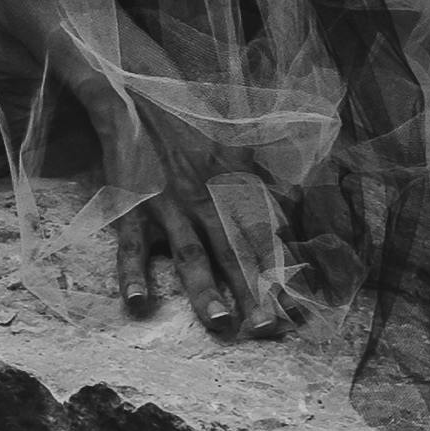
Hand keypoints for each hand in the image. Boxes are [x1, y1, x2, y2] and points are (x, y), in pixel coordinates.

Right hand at [99, 113, 290, 337]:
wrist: (137, 101)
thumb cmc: (188, 130)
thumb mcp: (234, 151)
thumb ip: (262, 185)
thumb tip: (290, 219)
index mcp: (232, 189)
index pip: (263, 238)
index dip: (280, 273)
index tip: (298, 307)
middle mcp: (205, 201)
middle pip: (233, 253)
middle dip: (252, 291)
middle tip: (268, 329)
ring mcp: (169, 207)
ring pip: (191, 254)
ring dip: (205, 289)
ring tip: (220, 323)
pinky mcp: (134, 209)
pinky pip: (132, 246)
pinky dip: (133, 274)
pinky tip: (137, 303)